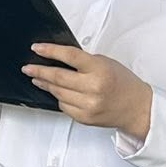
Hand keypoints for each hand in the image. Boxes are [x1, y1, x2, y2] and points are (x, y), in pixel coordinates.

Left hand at [24, 44, 151, 138]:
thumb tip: (59, 60)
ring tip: (37, 79)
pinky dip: (59, 98)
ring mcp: (88, 105)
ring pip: (58, 93)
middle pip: (58, 77)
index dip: (50, 51)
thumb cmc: (123, 83)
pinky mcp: (84, 118)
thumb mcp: (106, 63)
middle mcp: (93, 88)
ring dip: (45, 84)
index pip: (69, 56)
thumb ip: (84, 62)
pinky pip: (63, 106)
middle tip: (28, 68)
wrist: (137, 108)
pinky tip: (57, 92)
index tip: (36, 48)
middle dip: (39, 71)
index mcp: (99, 70)